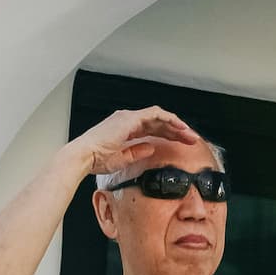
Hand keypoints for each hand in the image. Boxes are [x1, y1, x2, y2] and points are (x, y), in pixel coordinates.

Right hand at [74, 104, 197, 181]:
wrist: (83, 156)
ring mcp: (129, 118)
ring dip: (176, 125)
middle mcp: (127, 120)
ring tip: (190, 135)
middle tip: (191, 139)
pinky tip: (180, 128)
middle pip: (158, 123)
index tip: (181, 143)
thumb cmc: (96, 159)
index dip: (168, 135)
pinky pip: (156, 115)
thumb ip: (136, 152)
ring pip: (160, 117)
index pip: (152, 129)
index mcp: (124, 128)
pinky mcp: (131, 118)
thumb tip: (150, 149)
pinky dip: (170, 120)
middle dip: (177, 131)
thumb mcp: (122, 159)